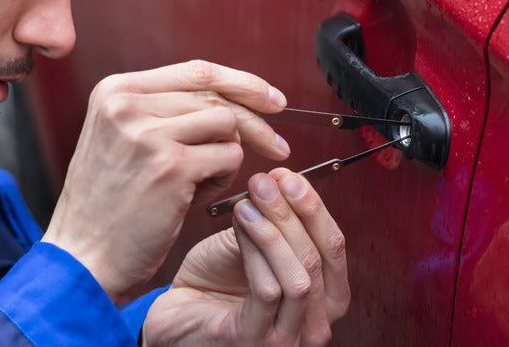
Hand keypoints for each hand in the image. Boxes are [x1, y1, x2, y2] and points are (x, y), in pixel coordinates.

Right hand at [41, 60, 290, 299]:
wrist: (82, 255)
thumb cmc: (109, 204)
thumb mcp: (121, 139)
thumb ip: (163, 111)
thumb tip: (233, 98)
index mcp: (116, 90)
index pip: (197, 71)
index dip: (242, 83)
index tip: (272, 98)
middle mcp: (128, 104)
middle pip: (217, 96)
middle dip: (256, 122)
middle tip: (278, 146)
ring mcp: (148, 134)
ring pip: (227, 124)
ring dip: (229, 154)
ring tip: (205, 180)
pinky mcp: (170, 167)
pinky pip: (228, 157)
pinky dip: (224, 178)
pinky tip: (198, 196)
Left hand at [142, 169, 350, 346]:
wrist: (174, 316)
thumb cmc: (215, 284)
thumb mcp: (253, 245)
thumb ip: (275, 224)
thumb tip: (283, 181)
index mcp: (322, 298)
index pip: (334, 247)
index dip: (314, 207)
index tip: (291, 177)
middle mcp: (314, 324)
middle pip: (320, 259)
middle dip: (295, 212)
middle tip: (269, 182)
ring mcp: (286, 338)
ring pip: (299, 276)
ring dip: (275, 229)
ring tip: (250, 200)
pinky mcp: (255, 340)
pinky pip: (268, 290)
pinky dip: (256, 250)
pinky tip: (241, 223)